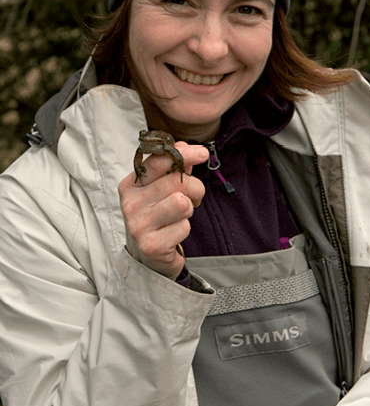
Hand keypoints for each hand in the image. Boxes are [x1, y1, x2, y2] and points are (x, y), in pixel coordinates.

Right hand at [118, 142, 208, 279]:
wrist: (146, 259)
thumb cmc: (156, 218)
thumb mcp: (159, 191)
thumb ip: (171, 169)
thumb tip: (183, 146)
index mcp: (130, 186)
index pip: (158, 161)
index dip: (184, 154)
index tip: (202, 153)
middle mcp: (130, 204)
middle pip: (177, 181)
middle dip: (195, 188)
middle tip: (194, 197)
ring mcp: (139, 225)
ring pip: (182, 203)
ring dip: (189, 209)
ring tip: (180, 216)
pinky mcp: (152, 245)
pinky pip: (184, 227)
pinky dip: (185, 229)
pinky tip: (173, 234)